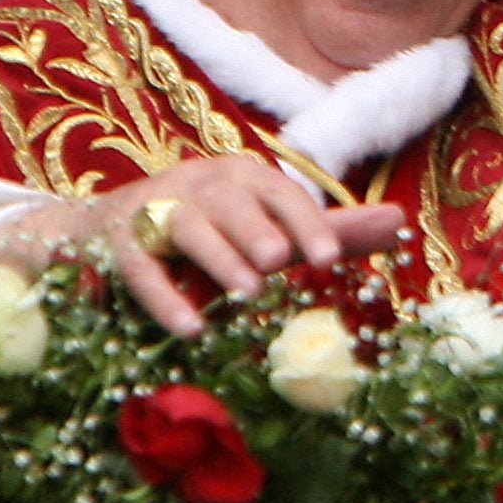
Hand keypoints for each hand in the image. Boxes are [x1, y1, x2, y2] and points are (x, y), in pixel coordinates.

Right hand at [0, 154, 404, 338]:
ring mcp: (154, 208)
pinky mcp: (117, 242)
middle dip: (256, 230)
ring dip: (218, 259)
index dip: (306, 222)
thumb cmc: (211, 231)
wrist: (102, 230)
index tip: (330, 258)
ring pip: (188, 228)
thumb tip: (401, 223)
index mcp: (243, 175)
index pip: (280, 192)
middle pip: (232, 202)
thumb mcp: (270, 227)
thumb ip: (331, 229)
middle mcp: (199, 182)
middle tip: (279, 262)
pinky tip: (190, 327)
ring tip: (247, 293)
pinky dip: (165, 297)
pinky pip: (142, 269)